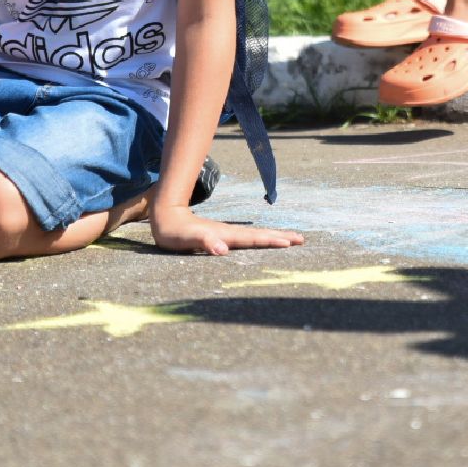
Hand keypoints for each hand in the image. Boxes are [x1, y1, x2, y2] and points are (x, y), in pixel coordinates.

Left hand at [149, 205, 303, 255]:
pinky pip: (247, 239)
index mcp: (225, 235)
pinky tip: (264, 241)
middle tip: (301, 239)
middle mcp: (228, 234)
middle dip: (280, 237)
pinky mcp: (221, 236)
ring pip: (255, 236)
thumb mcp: (186, 239)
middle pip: (259, 235)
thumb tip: (222, 250)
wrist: (165, 216)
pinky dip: (260, 239)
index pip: (253, 238)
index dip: (271, 240)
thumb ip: (204, 242)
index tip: (290, 242)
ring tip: (291, 239)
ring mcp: (226, 234)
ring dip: (273, 237)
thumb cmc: (174, 231)